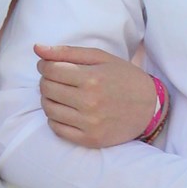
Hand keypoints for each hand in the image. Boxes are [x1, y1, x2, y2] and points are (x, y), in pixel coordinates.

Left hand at [35, 45, 161, 145]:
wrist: (149, 107)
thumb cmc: (123, 77)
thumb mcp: (100, 58)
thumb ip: (68, 52)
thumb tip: (37, 48)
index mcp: (92, 78)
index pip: (50, 70)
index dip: (44, 66)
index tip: (48, 66)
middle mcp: (89, 102)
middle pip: (47, 88)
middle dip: (46, 81)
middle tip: (56, 79)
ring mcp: (89, 123)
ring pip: (48, 109)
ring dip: (48, 99)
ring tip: (60, 94)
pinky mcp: (90, 139)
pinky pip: (56, 128)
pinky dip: (55, 118)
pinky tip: (66, 110)